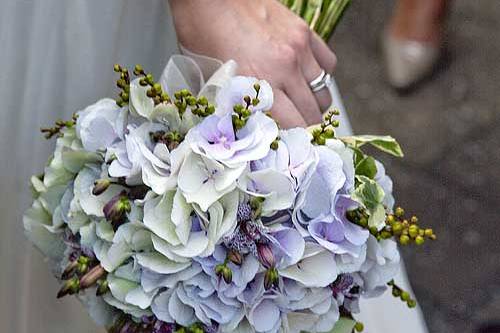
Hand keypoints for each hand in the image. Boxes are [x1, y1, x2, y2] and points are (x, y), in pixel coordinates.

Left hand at [170, 0, 336, 127]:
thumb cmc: (202, 34)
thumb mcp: (211, 80)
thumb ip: (235, 106)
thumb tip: (249, 130)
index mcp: (260, 83)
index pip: (294, 127)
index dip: (295, 142)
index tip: (290, 148)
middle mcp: (286, 67)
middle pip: (314, 114)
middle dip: (306, 128)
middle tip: (296, 132)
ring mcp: (299, 49)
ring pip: (324, 92)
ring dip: (314, 105)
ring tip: (300, 107)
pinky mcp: (305, 32)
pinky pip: (328, 64)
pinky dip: (321, 76)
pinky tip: (307, 78)